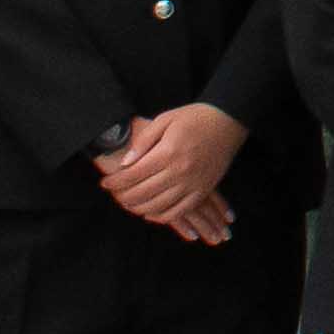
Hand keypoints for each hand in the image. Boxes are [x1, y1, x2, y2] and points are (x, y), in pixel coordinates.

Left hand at [92, 105, 240, 239]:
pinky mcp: (203, 190)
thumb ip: (143, 141)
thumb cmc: (195, 117)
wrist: (228, 121)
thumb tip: (126, 163)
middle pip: (143, 194)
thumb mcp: (165, 119)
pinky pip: (180, 211)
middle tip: (114, 195)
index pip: (133, 175)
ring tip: (128, 204)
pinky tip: (150, 213)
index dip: (115, 182)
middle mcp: (179, 171)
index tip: (105, 183)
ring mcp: (193, 184)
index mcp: (167, 152)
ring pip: (159, 207)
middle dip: (123, 197)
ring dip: (139, 209)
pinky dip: (162, 216)